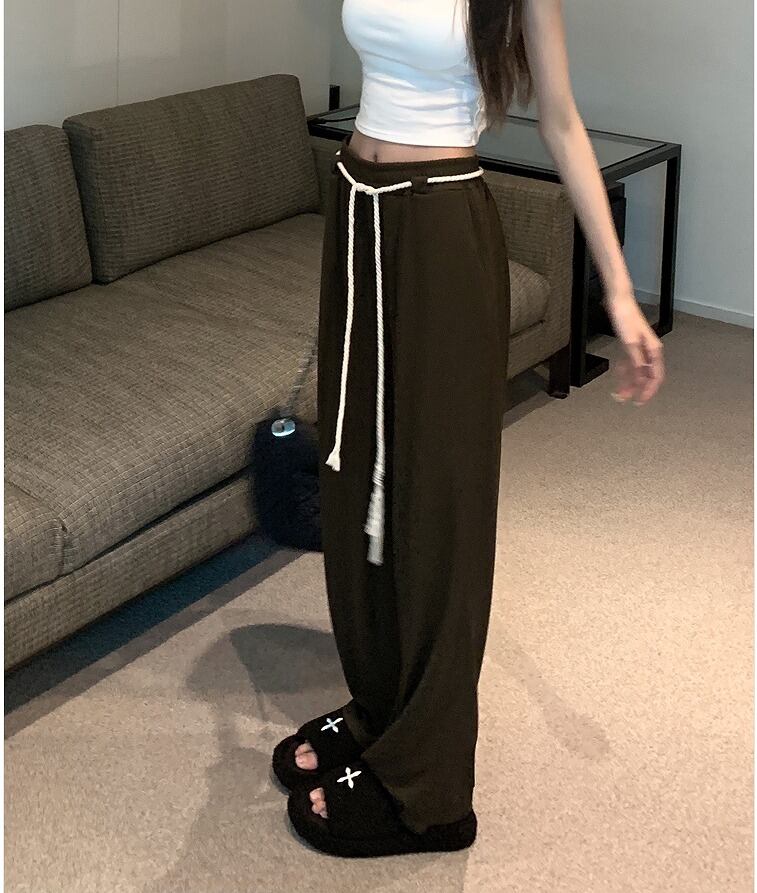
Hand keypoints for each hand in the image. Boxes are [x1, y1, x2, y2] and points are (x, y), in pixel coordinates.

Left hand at [603, 290, 664, 404]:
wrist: (619, 302)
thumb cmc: (626, 318)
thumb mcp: (629, 342)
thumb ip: (635, 359)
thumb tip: (640, 374)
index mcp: (653, 350)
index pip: (655, 376)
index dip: (649, 390)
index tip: (640, 401)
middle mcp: (649, 351)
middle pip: (646, 376)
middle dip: (636, 389)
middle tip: (625, 399)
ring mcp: (640, 349)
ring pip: (637, 371)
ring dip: (629, 382)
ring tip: (619, 393)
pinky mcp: (632, 345)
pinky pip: (630, 363)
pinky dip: (625, 372)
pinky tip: (619, 377)